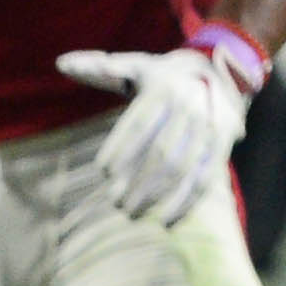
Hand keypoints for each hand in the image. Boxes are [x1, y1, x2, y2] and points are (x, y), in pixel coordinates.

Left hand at [59, 45, 252, 225]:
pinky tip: (167, 222)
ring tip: (132, 214)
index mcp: (163, 87)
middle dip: (136, 182)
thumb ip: (100, 67)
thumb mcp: (136, 66)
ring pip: (182, 169)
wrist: (218, 72)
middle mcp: (189, 105)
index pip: (138, 125)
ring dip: (156, 196)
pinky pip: (205, 178)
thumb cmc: (163, 76)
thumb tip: (61, 63)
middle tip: (115, 203)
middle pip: (160, 153)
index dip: (120, 150)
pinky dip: (186, 203)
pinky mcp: (224, 143)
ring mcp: (209, 125)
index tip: (102, 172)